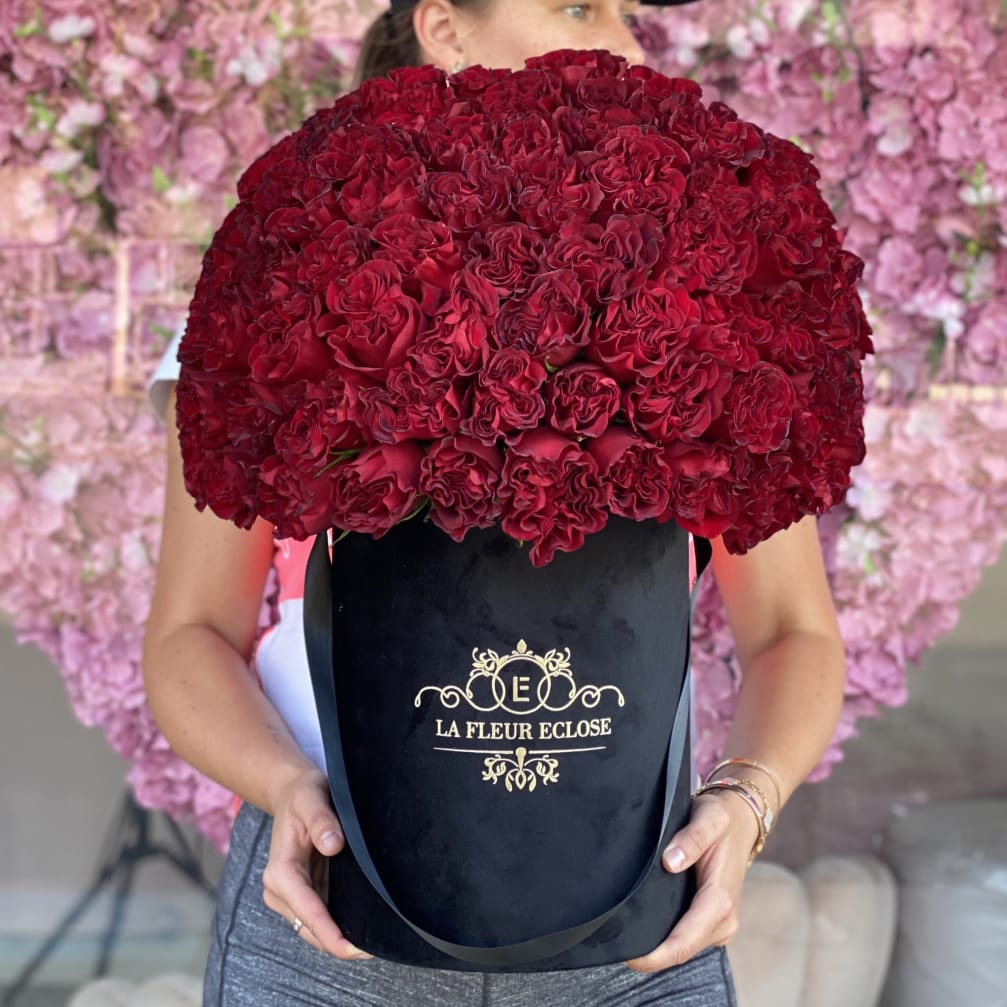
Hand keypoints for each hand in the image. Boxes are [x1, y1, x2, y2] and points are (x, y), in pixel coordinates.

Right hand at [261, 766, 373, 959]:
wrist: (292, 794)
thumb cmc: (303, 795)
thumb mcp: (312, 799)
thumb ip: (322, 820)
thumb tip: (334, 845)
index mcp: (280, 872)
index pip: (307, 910)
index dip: (329, 933)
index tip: (351, 949)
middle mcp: (281, 889)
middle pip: (310, 928)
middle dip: (338, 943)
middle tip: (375, 949)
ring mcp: (291, 895)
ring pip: (315, 929)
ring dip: (339, 938)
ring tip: (373, 943)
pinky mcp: (303, 893)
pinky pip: (320, 917)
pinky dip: (338, 926)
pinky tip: (363, 928)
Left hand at [624, 789, 760, 971]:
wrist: (740, 822)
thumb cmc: (723, 819)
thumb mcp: (710, 818)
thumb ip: (692, 838)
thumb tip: (671, 862)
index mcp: (720, 900)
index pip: (683, 942)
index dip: (654, 955)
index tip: (626, 954)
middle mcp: (723, 920)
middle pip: (681, 951)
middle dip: (651, 954)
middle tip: (614, 941)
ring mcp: (719, 924)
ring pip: (683, 947)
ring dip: (658, 947)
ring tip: (625, 934)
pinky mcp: (712, 921)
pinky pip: (687, 938)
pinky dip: (667, 937)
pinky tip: (645, 925)